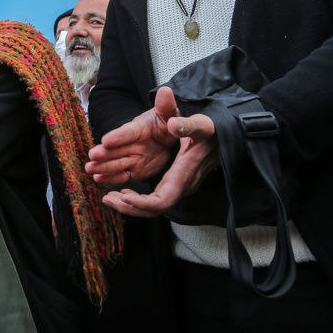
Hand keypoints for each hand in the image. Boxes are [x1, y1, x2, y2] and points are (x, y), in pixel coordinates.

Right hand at [86, 87, 180, 185]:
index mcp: (139, 128)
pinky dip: (112, 178)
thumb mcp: (169, 112)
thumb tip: (165, 91)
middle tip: (92, 156)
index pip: (128, 132)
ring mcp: (133, 157)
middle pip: (116, 149)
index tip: (106, 140)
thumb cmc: (167, 122)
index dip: (118, 136)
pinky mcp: (136, 170)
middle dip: (104, 153)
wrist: (170, 136)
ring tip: (89, 169)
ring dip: (103, 166)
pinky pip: (123, 175)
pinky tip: (98, 179)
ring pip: (116, 163)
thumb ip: (166, 105)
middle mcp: (132, 143)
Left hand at [102, 112, 216, 217]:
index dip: (142, 203)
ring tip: (108, 197)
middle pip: (154, 209)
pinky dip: (137, 199)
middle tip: (106, 198)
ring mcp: (179, 186)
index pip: (162, 200)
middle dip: (130, 207)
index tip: (123, 196)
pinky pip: (155, 199)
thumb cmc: (213, 131)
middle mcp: (182, 186)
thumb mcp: (202, 125)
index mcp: (184, 175)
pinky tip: (123, 191)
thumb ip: (188, 125)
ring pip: (154, 207)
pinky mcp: (176, 184)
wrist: (227, 137)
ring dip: (130, 205)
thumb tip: (173, 124)